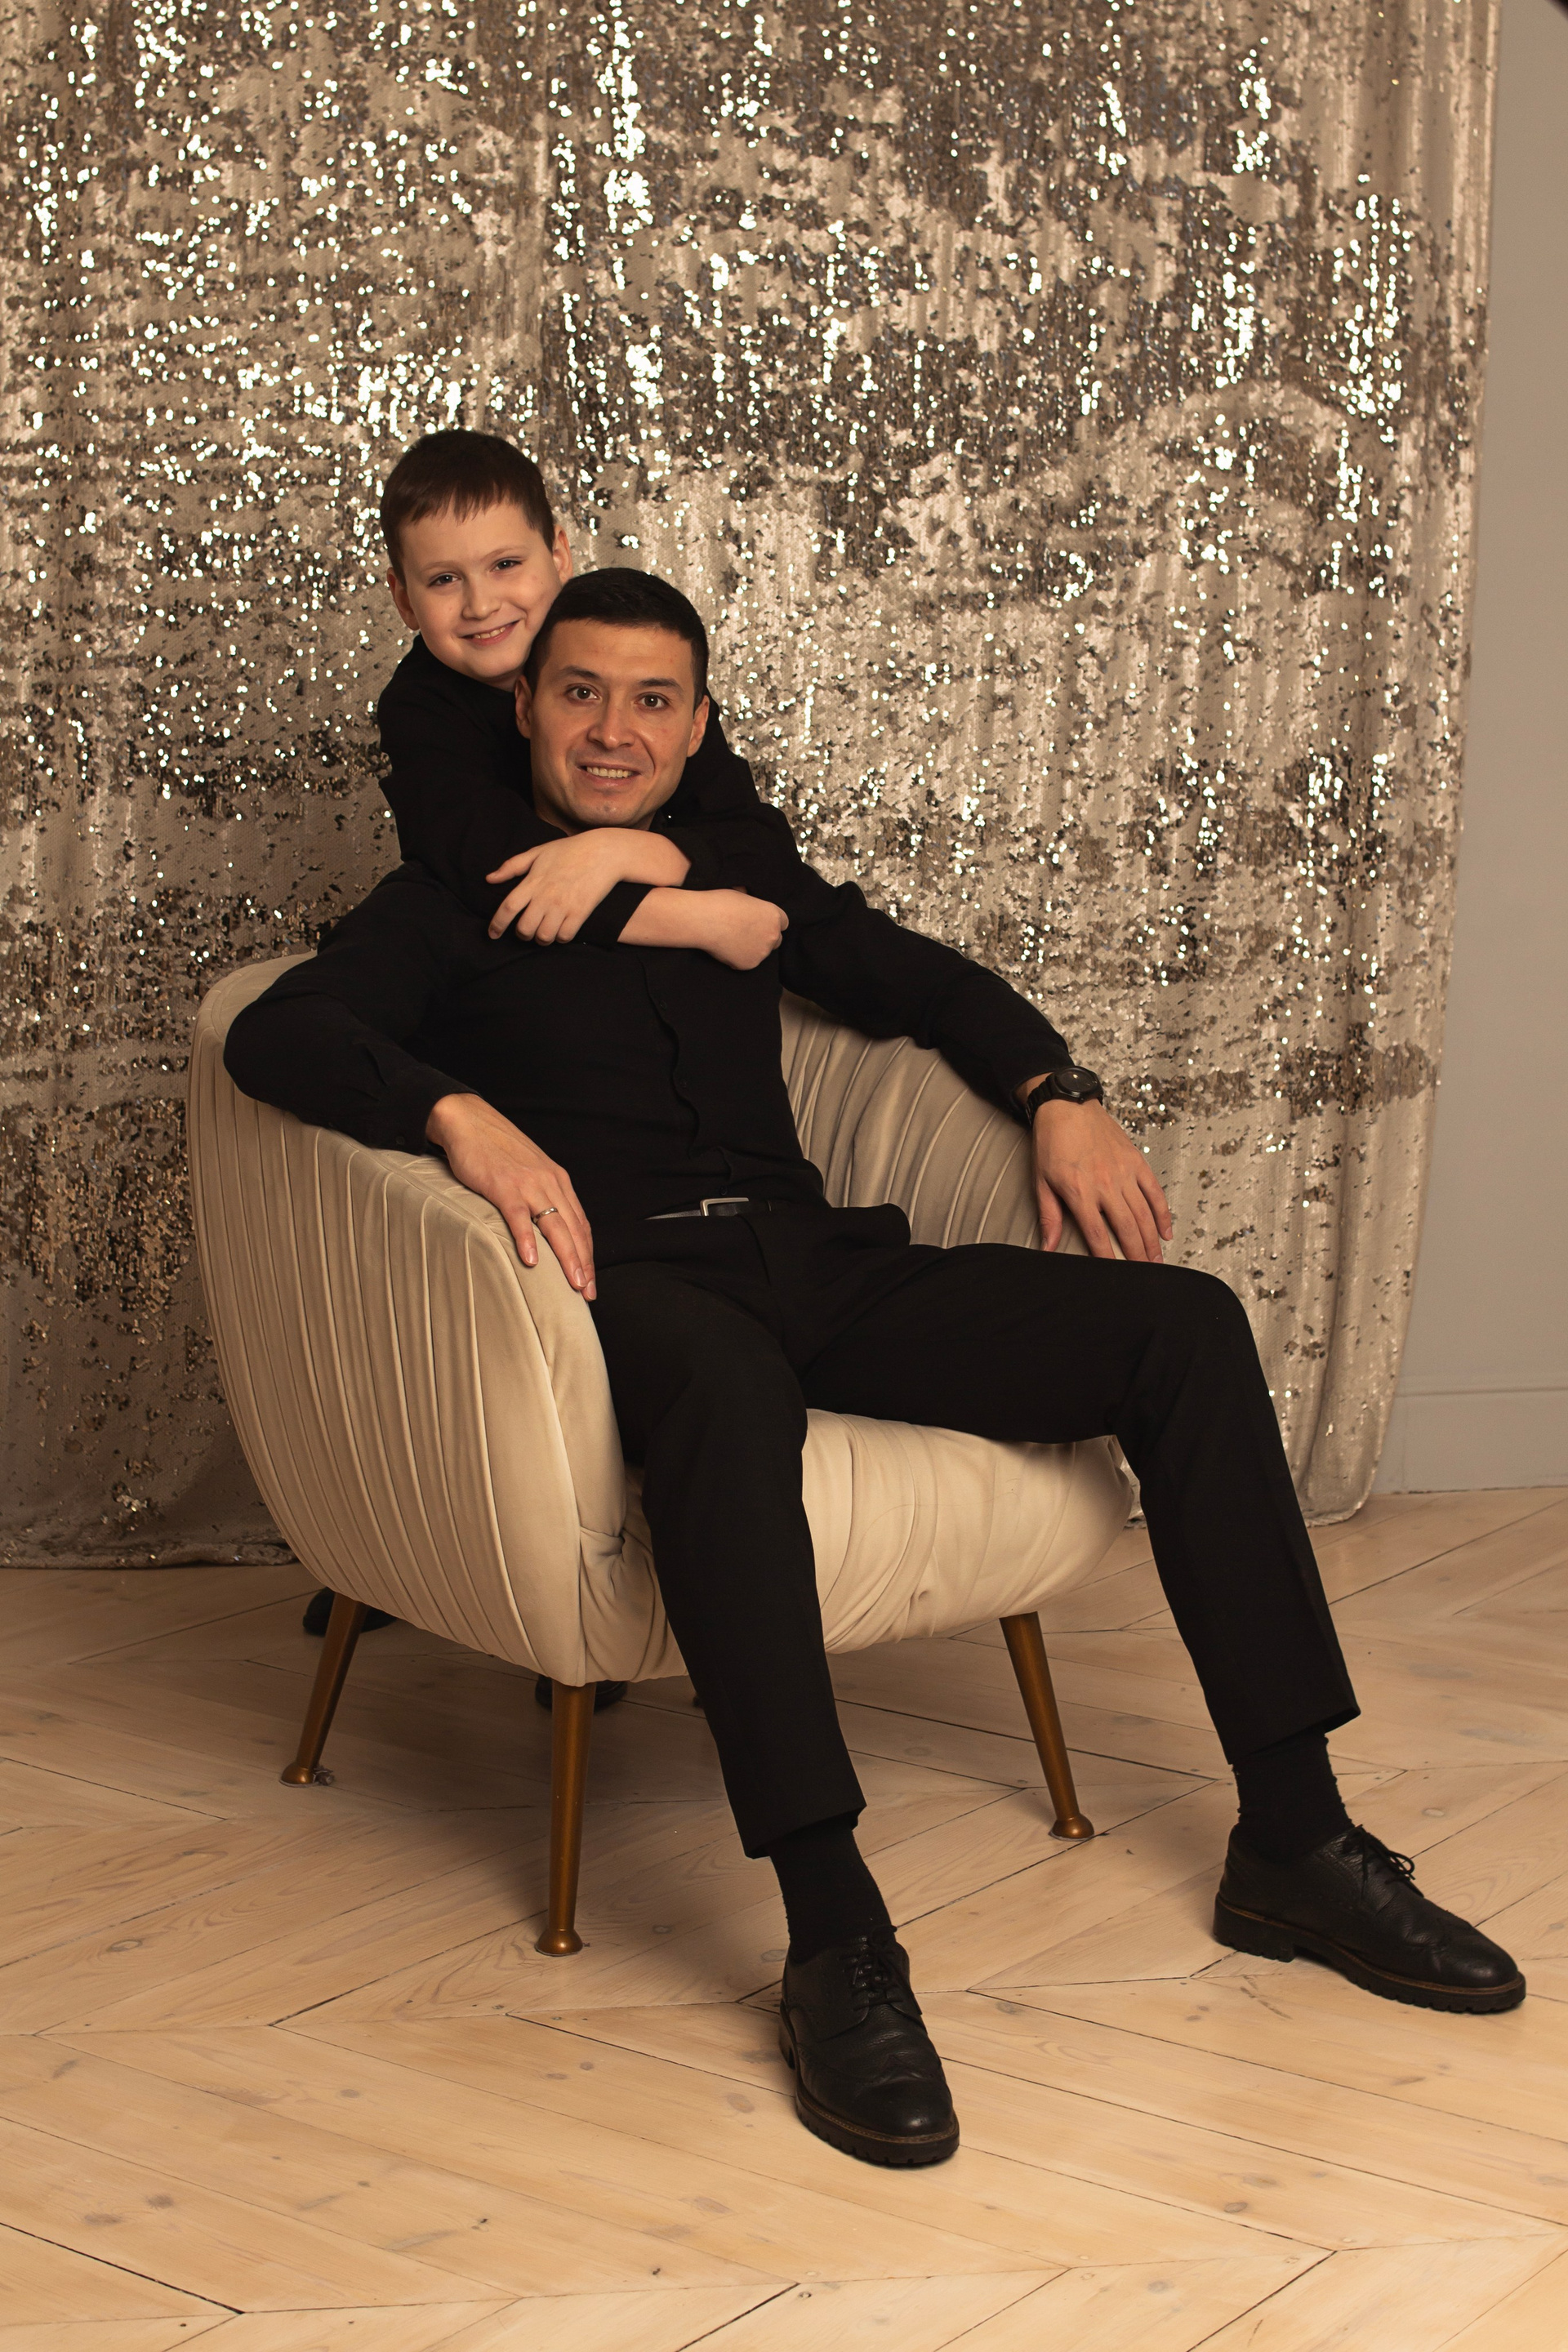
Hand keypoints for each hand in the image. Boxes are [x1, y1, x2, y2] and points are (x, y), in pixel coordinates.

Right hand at [426, 1092, 595, 1299]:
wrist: (469, 1120)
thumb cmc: (497, 1150)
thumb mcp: (529, 1172)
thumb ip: (541, 1196)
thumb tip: (547, 1230)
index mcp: (557, 1181)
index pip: (580, 1224)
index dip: (588, 1255)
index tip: (590, 1281)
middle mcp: (549, 1182)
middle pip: (573, 1229)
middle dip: (583, 1263)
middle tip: (587, 1292)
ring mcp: (527, 1184)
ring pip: (554, 1226)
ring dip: (566, 1257)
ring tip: (572, 1283)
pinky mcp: (503, 1185)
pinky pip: (519, 1216)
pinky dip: (527, 1239)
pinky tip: (531, 1260)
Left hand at [486, 830, 688, 941]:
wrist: (604, 852)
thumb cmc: (569, 850)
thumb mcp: (538, 852)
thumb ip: (512, 866)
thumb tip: (489, 879)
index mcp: (533, 881)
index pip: (508, 907)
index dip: (497, 924)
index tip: (493, 934)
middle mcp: (546, 896)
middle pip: (525, 928)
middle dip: (522, 934)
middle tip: (526, 931)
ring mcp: (564, 905)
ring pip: (544, 936)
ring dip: (541, 939)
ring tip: (543, 932)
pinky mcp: (581, 912)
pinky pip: (565, 936)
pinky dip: (560, 938)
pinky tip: (560, 931)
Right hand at [622, 886, 787, 968]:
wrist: (704, 919)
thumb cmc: (720, 902)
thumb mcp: (743, 895)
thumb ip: (754, 906)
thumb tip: (749, 903)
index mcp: (774, 915)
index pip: (783, 923)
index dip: (771, 923)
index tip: (761, 924)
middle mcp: (773, 935)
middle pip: (776, 940)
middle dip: (764, 937)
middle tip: (747, 934)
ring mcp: (762, 952)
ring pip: (761, 952)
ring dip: (752, 948)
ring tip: (733, 940)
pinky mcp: (749, 965)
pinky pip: (747, 962)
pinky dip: (739, 958)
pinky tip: (727, 948)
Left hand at [1028, 1097, 1172, 1261]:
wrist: (1067, 1105)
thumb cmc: (1051, 1141)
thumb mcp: (1041, 1181)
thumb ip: (1048, 1216)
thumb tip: (1047, 1247)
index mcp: (1080, 1191)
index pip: (1097, 1235)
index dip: (1107, 1259)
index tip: (1114, 1276)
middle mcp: (1105, 1184)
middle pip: (1127, 1229)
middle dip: (1137, 1256)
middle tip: (1145, 1275)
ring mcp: (1124, 1172)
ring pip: (1144, 1214)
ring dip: (1152, 1241)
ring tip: (1157, 1261)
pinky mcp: (1136, 1161)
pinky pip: (1154, 1192)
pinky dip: (1162, 1213)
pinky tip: (1166, 1231)